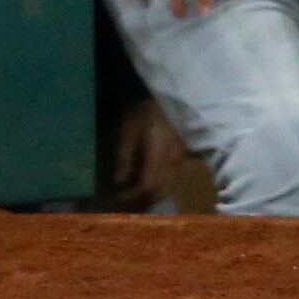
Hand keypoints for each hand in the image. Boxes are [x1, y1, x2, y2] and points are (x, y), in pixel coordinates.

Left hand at [109, 96, 187, 211]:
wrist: (174, 95)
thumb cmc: (148, 108)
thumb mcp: (130, 127)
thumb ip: (125, 156)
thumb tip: (119, 182)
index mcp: (158, 154)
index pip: (147, 185)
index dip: (132, 197)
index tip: (116, 198)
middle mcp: (172, 161)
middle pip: (159, 192)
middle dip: (141, 201)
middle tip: (123, 203)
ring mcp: (180, 160)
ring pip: (168, 189)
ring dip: (151, 197)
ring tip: (134, 197)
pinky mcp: (183, 157)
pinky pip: (172, 181)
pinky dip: (159, 189)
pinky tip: (148, 186)